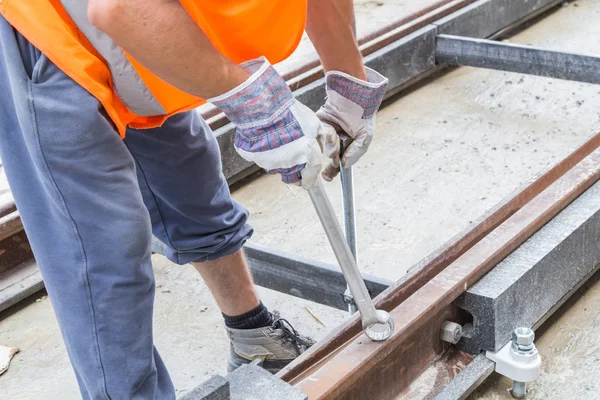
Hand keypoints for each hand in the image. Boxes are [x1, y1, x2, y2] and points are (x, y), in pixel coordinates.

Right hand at [209, 57, 327, 188]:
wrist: (265, 107)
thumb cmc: (290, 114)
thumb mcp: (314, 123)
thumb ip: (321, 139)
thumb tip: (324, 148)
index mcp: (307, 156)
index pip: (311, 176)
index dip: (310, 181)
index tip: (310, 183)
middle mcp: (289, 164)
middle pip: (293, 177)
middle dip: (296, 174)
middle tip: (295, 164)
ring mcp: (270, 162)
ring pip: (278, 168)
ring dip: (281, 161)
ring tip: (279, 143)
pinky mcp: (255, 158)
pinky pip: (262, 159)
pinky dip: (266, 153)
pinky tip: (267, 140)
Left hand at [316, 67, 387, 180]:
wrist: (355, 93)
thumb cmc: (363, 114)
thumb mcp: (365, 136)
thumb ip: (356, 152)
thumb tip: (345, 165)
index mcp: (348, 145)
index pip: (339, 162)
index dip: (333, 171)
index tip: (327, 177)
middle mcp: (337, 140)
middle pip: (330, 156)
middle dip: (332, 160)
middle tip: (330, 163)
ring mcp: (328, 132)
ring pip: (325, 145)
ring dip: (331, 144)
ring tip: (336, 136)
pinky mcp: (320, 123)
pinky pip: (319, 134)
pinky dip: (325, 134)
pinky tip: (332, 130)